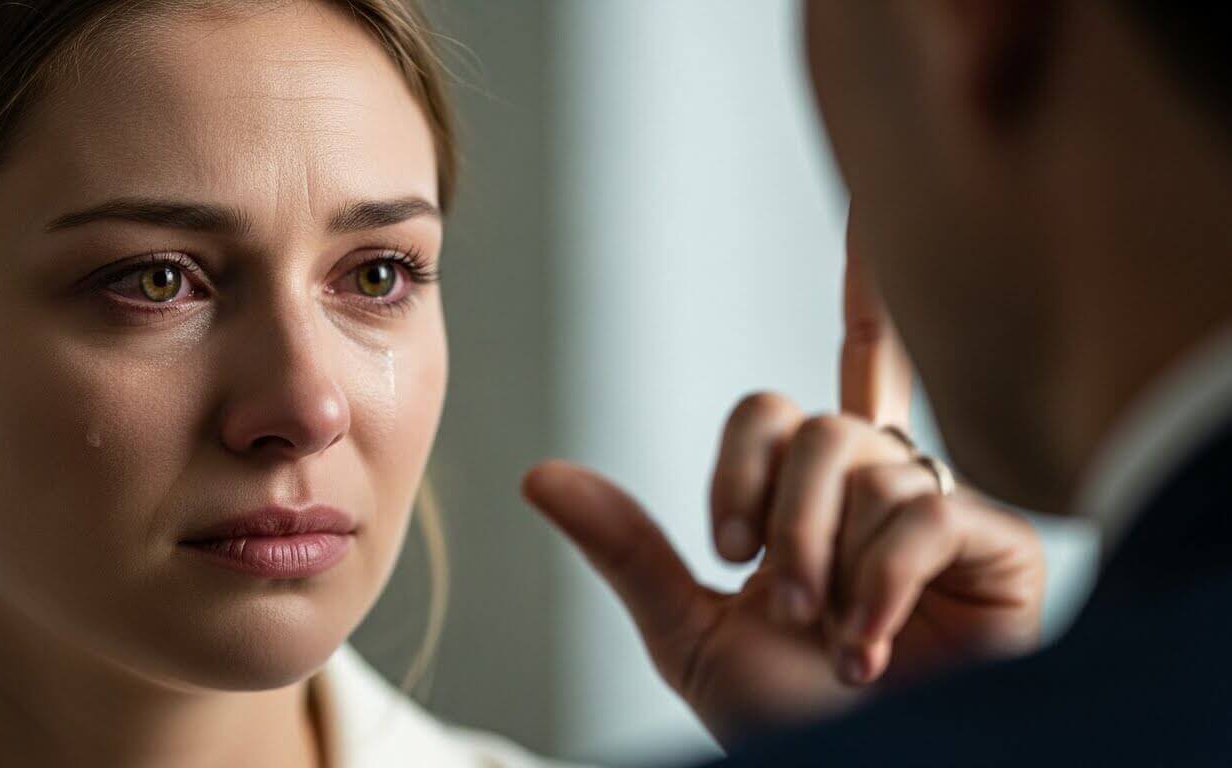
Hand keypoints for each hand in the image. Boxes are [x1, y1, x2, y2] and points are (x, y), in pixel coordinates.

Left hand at [521, 208, 1045, 746]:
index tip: (731, 544)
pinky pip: (927, 512)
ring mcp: (940, 517)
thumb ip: (630, 548)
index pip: (783, 409)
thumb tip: (539, 476)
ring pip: (867, 465)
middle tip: (783, 604)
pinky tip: (872, 646)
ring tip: (838, 644)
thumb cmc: (790, 724)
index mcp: (804, 511)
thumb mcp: (691, 634)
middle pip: (815, 428)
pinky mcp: (999, 549)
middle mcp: (874, 497)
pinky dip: (884, 581)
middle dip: (782, 521)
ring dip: (830, 564)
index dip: (749, 445)